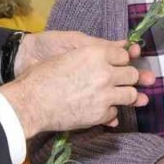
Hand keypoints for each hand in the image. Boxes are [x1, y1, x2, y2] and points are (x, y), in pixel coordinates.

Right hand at [0, 38, 152, 135]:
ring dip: (126, 96)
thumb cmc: (42, 75)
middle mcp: (105, 73)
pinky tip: (99, 110)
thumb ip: (93, 53)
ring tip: (118, 97)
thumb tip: (118, 48)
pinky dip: (109, 113)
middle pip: (132, 74)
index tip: (118, 66)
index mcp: (96, 53)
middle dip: (129, 78)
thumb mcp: (68, 55)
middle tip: (123, 82)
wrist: (31, 102)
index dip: (121, 61)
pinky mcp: (100, 114)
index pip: (124, 55)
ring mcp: (105, 95)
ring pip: (131, 95)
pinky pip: (115, 113)